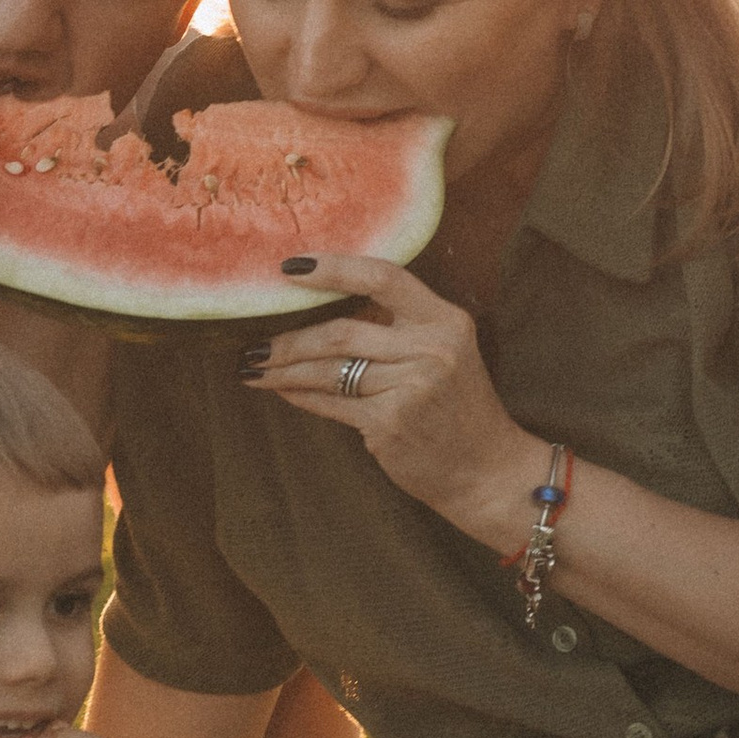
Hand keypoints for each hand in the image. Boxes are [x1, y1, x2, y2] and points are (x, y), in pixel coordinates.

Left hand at [239, 252, 543, 545]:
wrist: (486, 470)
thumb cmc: (456, 406)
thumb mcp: (445, 352)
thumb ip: (399, 327)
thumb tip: (324, 305)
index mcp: (445, 321)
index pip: (383, 278)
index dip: (334, 268)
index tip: (290, 267)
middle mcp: (431, 349)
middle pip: (342, 331)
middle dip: (289, 338)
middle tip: (252, 342)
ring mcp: (411, 388)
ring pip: (329, 369)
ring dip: (283, 369)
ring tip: (253, 367)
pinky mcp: (389, 424)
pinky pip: (330, 402)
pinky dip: (299, 395)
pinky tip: (279, 389)